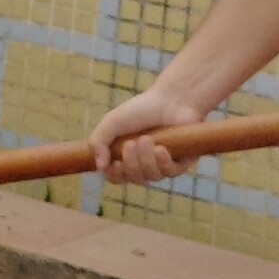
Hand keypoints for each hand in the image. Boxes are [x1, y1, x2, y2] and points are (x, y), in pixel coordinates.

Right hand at [92, 83, 210, 185]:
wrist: (171, 100)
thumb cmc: (141, 109)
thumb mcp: (112, 122)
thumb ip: (98, 141)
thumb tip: (99, 167)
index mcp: (124, 156)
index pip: (116, 177)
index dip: (115, 175)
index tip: (115, 164)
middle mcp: (143, 163)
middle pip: (134, 178)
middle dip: (131, 163)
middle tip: (131, 143)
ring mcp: (161, 164)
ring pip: (152, 177)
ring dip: (146, 160)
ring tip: (147, 140)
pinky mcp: (179, 163)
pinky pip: (170, 173)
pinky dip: (163, 162)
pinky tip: (161, 149)